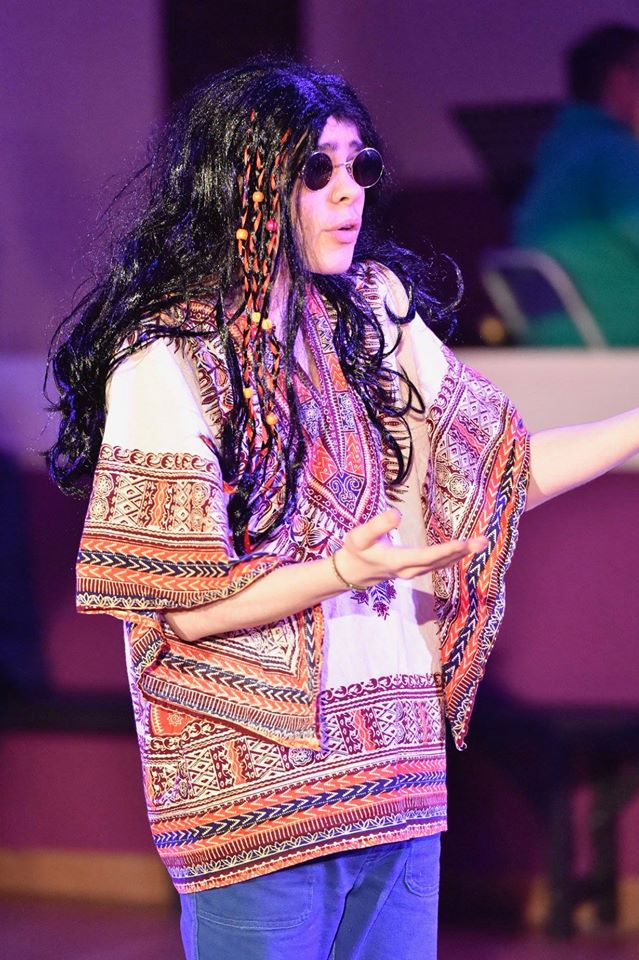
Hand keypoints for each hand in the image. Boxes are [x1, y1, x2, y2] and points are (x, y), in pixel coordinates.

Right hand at [336, 508, 487, 586]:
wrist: (351, 572)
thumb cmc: (355, 551)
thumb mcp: (360, 536)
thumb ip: (377, 525)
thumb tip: (397, 513)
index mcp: (397, 562)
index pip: (427, 556)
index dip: (446, 550)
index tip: (465, 543)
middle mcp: (408, 570)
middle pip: (439, 562)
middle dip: (462, 552)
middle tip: (483, 541)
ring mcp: (412, 572)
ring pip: (441, 565)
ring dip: (460, 555)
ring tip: (480, 544)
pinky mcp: (413, 570)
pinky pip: (437, 565)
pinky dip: (451, 557)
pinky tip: (463, 550)